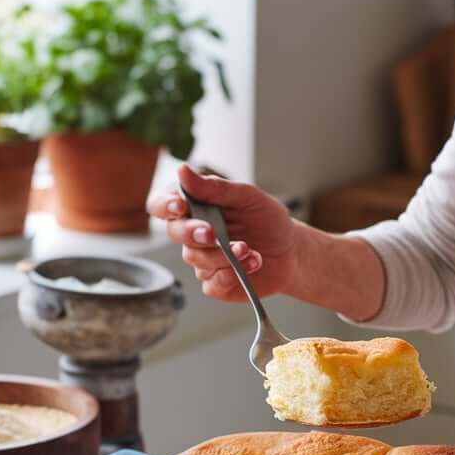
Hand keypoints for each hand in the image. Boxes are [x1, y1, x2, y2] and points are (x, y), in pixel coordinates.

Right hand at [149, 165, 298, 301]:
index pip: (163, 204)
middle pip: (176, 232)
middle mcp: (194, 234)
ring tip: (249, 249)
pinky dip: (232, 273)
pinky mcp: (215, 283)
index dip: (164, 205)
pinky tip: (252, 263)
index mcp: (196, 207)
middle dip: (192, 232)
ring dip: (224, 254)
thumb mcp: (247, 197)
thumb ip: (215, 187)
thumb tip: (182, 171)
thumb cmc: (268, 220)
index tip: (180, 206)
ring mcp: (203, 260)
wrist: (291, 251)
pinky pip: (212, 282)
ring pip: (197, 258)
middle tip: (213, 233)